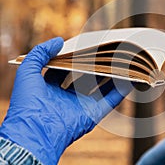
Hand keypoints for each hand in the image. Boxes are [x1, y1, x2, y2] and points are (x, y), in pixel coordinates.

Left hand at [0, 37, 131, 163]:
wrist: (36, 131)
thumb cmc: (28, 101)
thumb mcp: (27, 70)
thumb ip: (40, 53)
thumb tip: (59, 41)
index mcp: (49, 89)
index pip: (64, 70)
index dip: (72, 58)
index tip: (83, 46)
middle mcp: (66, 98)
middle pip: (84, 78)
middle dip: (94, 65)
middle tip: (104, 51)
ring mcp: (81, 106)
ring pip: (100, 88)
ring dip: (110, 76)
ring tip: (120, 60)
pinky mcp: (93, 114)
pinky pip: (111, 100)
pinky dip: (122, 90)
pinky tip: (130, 78)